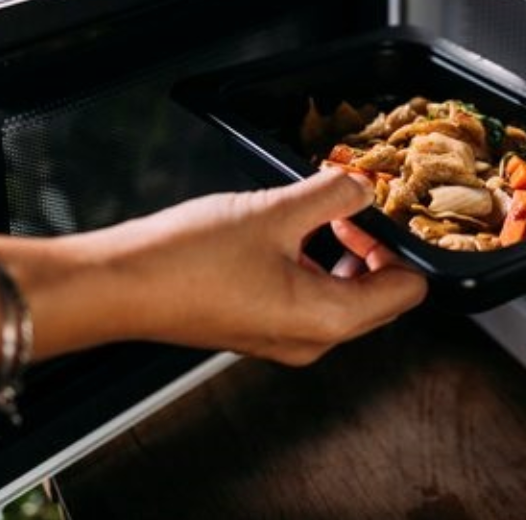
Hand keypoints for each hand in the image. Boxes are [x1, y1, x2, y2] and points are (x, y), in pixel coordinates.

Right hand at [91, 170, 428, 365]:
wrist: (119, 285)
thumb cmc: (187, 261)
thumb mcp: (272, 211)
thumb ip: (329, 194)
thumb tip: (360, 184)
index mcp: (327, 320)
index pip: (406, 291)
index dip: (404, 246)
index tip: (386, 210)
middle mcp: (310, 340)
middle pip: (376, 298)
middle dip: (373, 248)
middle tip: (352, 206)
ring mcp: (281, 338)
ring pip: (339, 297)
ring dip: (340, 254)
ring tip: (318, 212)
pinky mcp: (255, 326)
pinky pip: (305, 298)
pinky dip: (309, 264)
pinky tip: (286, 229)